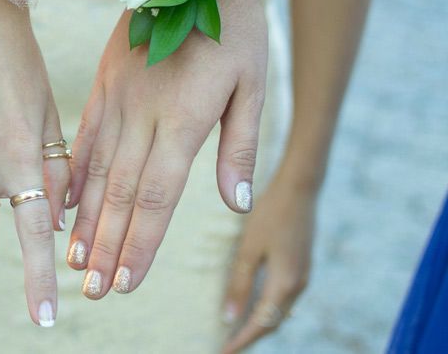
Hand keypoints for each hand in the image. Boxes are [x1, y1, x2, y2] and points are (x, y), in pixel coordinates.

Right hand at [68, 0, 266, 297]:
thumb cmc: (236, 27)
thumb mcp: (254, 84)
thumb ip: (239, 146)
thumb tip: (237, 203)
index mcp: (182, 118)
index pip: (156, 195)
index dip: (140, 242)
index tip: (126, 281)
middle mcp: (142, 112)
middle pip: (120, 191)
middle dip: (106, 244)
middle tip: (93, 289)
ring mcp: (117, 94)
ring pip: (96, 168)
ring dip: (85, 217)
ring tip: (74, 258)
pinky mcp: (104, 79)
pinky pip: (83, 132)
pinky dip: (72, 170)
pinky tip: (62, 199)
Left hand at [221, 172, 316, 352]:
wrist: (299, 190)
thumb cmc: (270, 214)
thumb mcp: (249, 249)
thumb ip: (240, 284)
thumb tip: (229, 318)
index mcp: (285, 283)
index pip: (262, 323)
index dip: (243, 340)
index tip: (224, 352)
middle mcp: (298, 285)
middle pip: (273, 322)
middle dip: (251, 337)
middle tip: (227, 347)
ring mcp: (303, 277)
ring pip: (280, 312)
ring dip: (260, 325)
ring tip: (236, 333)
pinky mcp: (301, 268)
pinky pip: (284, 299)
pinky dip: (268, 310)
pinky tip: (252, 308)